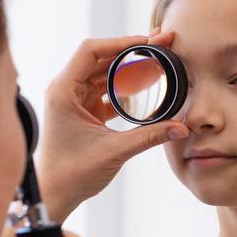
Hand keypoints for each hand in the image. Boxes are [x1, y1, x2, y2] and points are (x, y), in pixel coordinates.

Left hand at [38, 32, 188, 221]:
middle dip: (131, 50)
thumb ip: (148, 136)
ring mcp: (74, 100)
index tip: (147, 41)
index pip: (90, 51)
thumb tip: (181, 127)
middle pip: (101, 57)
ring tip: (158, 58)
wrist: (55, 195)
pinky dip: (126, 86)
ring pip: (104, 72)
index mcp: (63, 91)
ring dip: (130, 67)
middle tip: (161, 43)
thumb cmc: (71, 174)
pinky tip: (147, 83)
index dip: (120, 42)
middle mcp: (65, 90)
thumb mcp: (113, 151)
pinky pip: (106, 89)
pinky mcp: (83, 111)